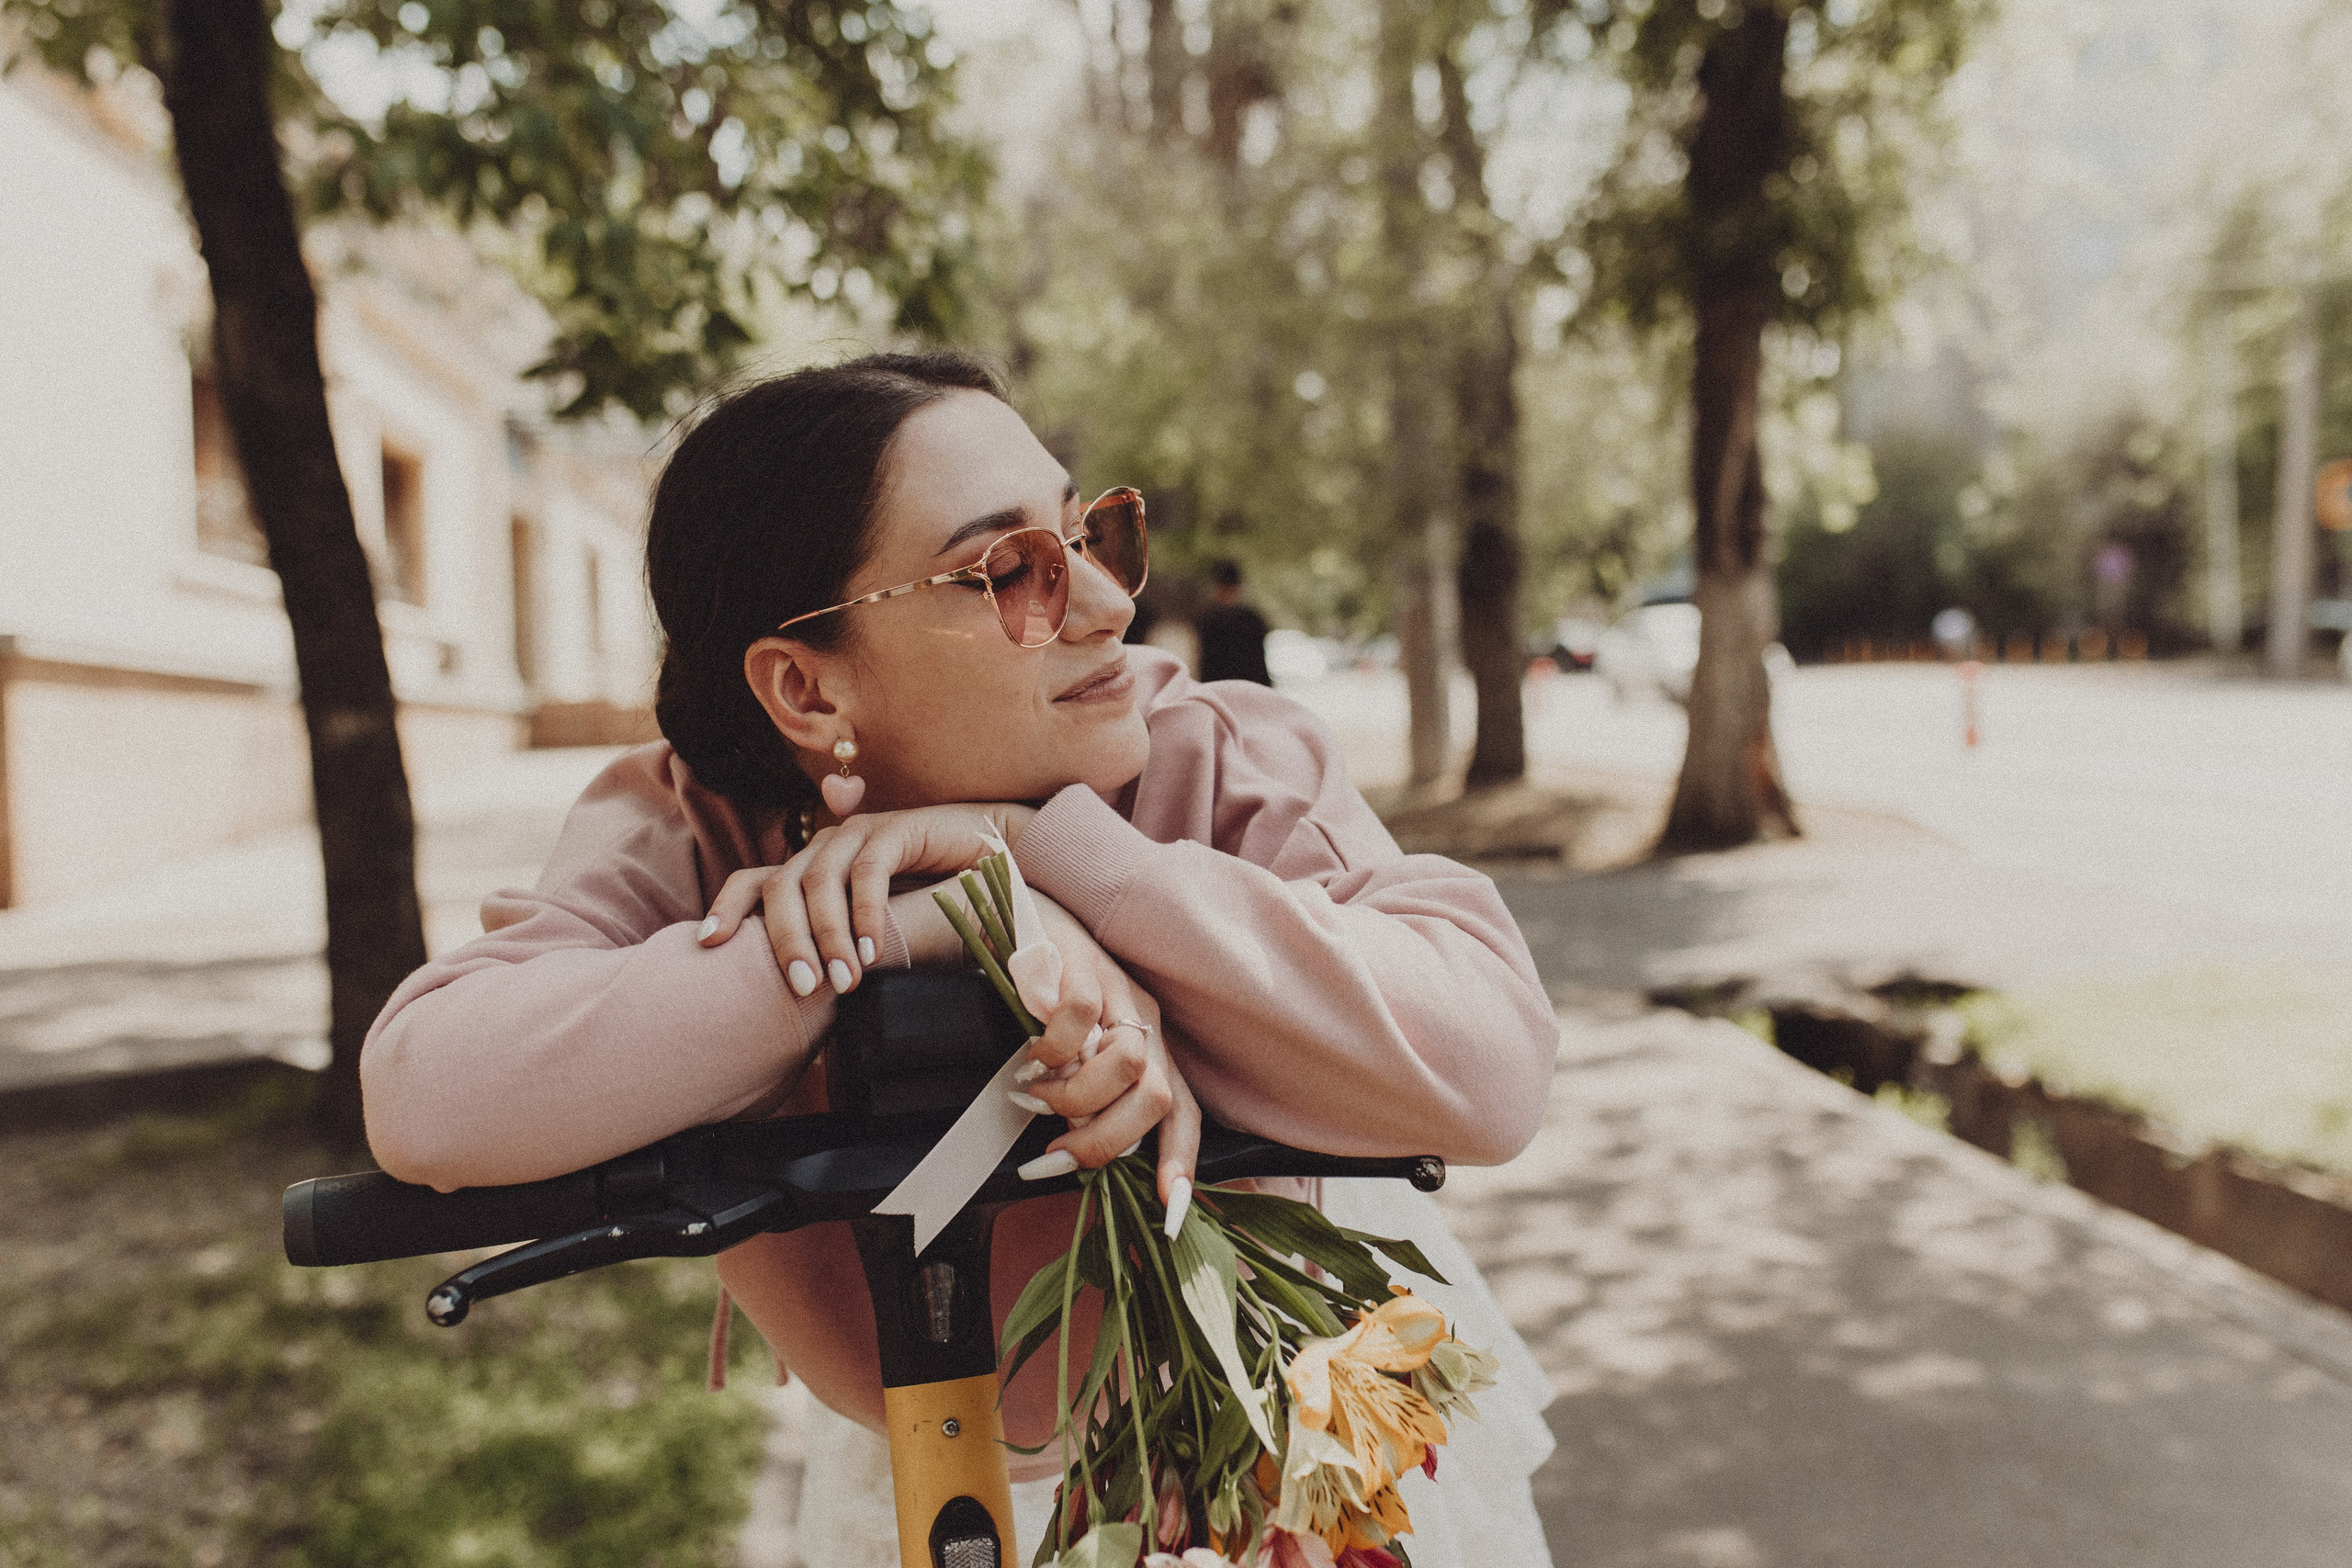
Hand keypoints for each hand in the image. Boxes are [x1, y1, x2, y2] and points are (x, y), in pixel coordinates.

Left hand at [697, 802, 1038, 995]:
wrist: (991, 865)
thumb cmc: (930, 905)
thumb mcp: (874, 936)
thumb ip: (839, 954)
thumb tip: (803, 1002)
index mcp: (810, 870)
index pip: (752, 882)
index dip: (727, 907)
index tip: (709, 944)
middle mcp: (825, 848)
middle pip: (779, 887)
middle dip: (785, 941)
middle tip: (803, 989)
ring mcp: (856, 835)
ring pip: (819, 882)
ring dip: (828, 935)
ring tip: (843, 981)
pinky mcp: (893, 830)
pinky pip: (867, 872)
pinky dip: (867, 914)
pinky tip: (873, 950)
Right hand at [1014, 899, 1198, 1209]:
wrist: (1023, 919)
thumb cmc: (1046, 999)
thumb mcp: (1073, 1060)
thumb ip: (1083, 1102)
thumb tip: (1073, 1155)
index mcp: (1149, 1049)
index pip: (1184, 1112)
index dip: (1180, 1162)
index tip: (1167, 1208)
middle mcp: (1144, 1022)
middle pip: (1158, 1099)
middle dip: (1106, 1141)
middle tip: (1056, 1154)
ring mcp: (1119, 992)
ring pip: (1128, 1064)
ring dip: (1076, 1098)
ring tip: (1038, 1095)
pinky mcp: (1084, 967)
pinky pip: (1081, 1018)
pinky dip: (1053, 1049)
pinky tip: (1031, 1054)